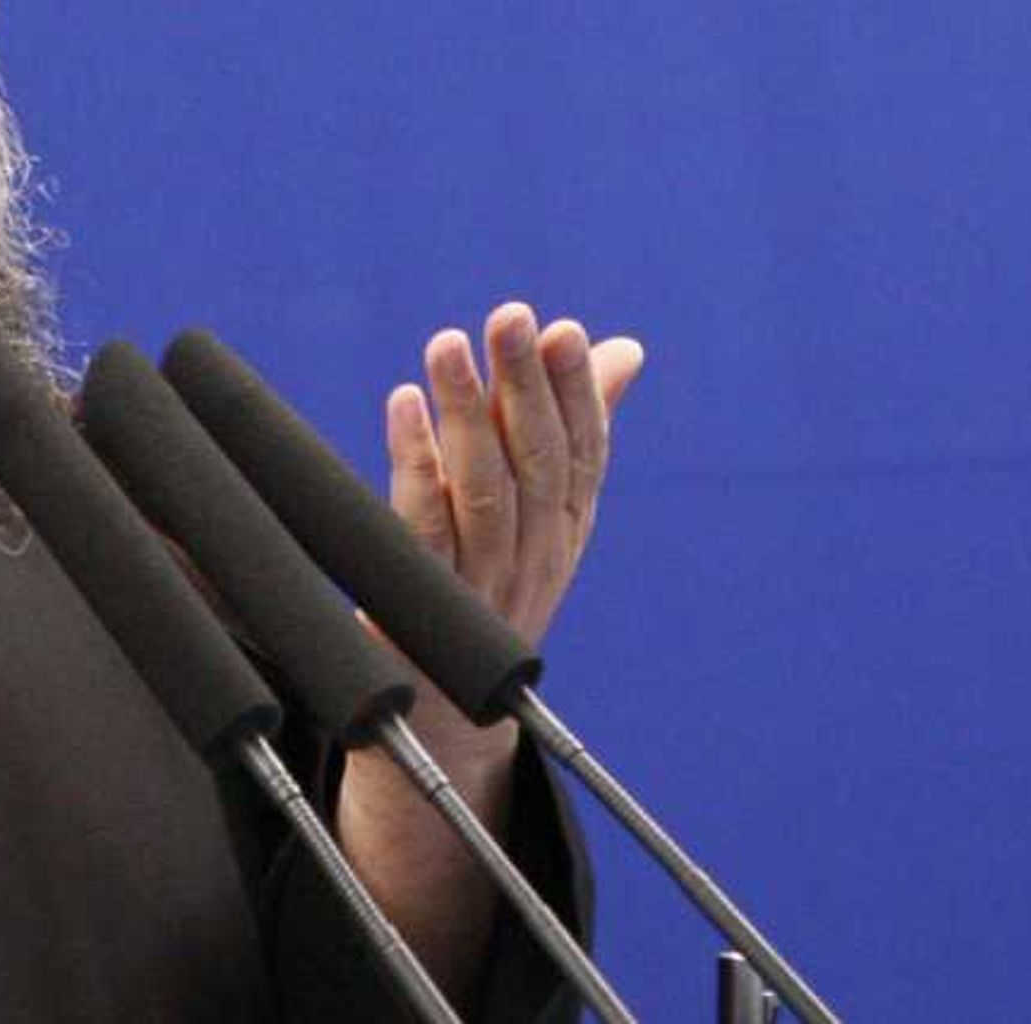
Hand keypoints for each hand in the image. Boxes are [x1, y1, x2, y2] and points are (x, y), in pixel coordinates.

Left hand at [336, 301, 641, 985]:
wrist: (448, 713)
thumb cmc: (497, 581)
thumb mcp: (546, 509)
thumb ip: (578, 423)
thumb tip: (626, 350)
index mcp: (569, 524)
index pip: (583, 451)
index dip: (576, 392)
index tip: (564, 331)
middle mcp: (536, 553)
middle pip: (536, 463)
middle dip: (525, 385)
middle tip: (512, 317)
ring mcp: (483, 582)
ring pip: (483, 490)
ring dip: (467, 412)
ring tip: (447, 344)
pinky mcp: (426, 600)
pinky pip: (423, 527)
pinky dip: (415, 461)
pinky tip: (404, 405)